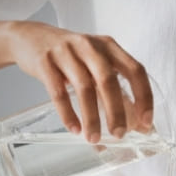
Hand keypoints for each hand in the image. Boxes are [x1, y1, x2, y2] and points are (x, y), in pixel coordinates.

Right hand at [7, 21, 152, 141]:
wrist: (30, 37)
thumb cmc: (70, 54)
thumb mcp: (94, 60)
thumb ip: (113, 85)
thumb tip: (135, 123)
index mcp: (109, 46)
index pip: (135, 70)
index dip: (144, 96)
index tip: (146, 120)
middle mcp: (90, 46)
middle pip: (109, 80)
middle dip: (116, 111)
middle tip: (119, 134)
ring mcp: (66, 52)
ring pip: (84, 88)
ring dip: (91, 117)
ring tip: (93, 138)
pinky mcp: (45, 62)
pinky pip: (58, 92)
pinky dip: (68, 114)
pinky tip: (74, 129)